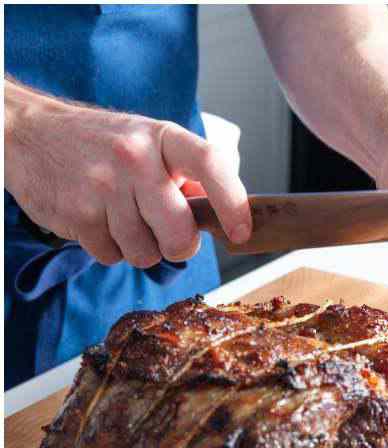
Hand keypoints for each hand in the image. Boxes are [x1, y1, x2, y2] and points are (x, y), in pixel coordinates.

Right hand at [4, 80, 250, 266]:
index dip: (233, 203)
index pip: (211, 164)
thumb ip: (187, 177)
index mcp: (163, 137)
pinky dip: (109, 248)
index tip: (242, 232)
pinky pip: (112, 257)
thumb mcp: (150, 143)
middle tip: (166, 233)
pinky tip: (97, 219)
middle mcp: (134, 158)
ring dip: (139, 247)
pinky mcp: (77, 214)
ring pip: (146, 254)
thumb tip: (221, 215)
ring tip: (121, 216)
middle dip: (178, 246)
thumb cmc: (102, 145)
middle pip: (180, 235)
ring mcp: (103, 187)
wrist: (29, 133)